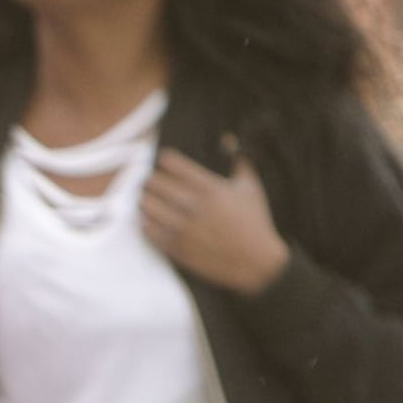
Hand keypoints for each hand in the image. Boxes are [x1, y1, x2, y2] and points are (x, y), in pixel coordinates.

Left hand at [139, 148, 289, 294]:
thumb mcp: (252, 188)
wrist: (256, 263)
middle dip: (152, 178)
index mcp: (211, 188)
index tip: (165, 161)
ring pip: (146, 205)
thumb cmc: (255, 222)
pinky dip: (146, 220)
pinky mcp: (175, 247)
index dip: (165, 160)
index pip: (172, 164)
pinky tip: (152, 217)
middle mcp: (193, 206)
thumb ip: (239, 160)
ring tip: (151, 197)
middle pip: (153, 182)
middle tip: (154, 179)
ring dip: (146, 198)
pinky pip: (146, 229)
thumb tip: (228, 138)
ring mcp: (182, 228)